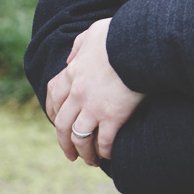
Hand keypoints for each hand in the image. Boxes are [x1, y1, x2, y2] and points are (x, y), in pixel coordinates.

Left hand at [46, 18, 143, 166]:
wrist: (140, 43)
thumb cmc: (120, 35)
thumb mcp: (93, 33)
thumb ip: (79, 46)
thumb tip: (70, 59)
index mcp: (72, 72)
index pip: (54, 95)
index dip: (53, 112)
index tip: (58, 123)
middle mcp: (78, 93)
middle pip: (62, 124)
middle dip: (64, 142)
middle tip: (69, 153)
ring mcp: (93, 107)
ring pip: (79, 138)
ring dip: (82, 152)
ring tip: (89, 161)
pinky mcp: (112, 116)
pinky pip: (103, 141)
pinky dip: (104, 151)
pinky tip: (108, 155)